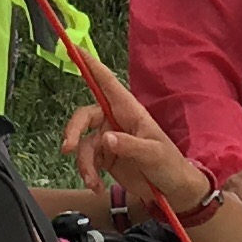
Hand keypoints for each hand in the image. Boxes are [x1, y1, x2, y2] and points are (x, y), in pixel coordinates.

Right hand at [62, 55, 210, 210]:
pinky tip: (96, 185)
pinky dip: (88, 174)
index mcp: (130, 111)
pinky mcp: (106, 158)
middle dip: (74, 131)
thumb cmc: (170, 166)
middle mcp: (116, 121)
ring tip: (92, 181)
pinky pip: (87, 161)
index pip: (107, 83)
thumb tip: (106, 139)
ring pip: (84, 144)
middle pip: (85, 117)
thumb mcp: (154, 154)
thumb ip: (131, 146)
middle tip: (68, 148)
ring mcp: (110, 140)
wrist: (173, 192)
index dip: (90, 66)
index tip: (73, 49)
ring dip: (84, 163)